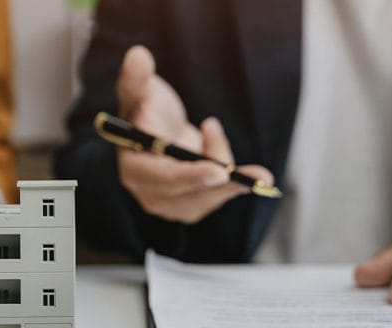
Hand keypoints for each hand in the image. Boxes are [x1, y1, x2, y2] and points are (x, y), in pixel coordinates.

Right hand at [116, 45, 272, 223]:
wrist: (156, 127)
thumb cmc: (145, 107)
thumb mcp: (140, 89)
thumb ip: (137, 76)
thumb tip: (138, 57)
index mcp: (132, 166)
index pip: (159, 178)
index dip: (188, 176)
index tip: (218, 172)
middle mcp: (148, 193)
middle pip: (190, 195)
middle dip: (225, 184)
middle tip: (259, 176)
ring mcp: (170, 204)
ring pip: (211, 195)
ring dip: (225, 164)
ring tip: (209, 128)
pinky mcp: (190, 206)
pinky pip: (219, 195)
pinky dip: (229, 173)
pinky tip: (211, 143)